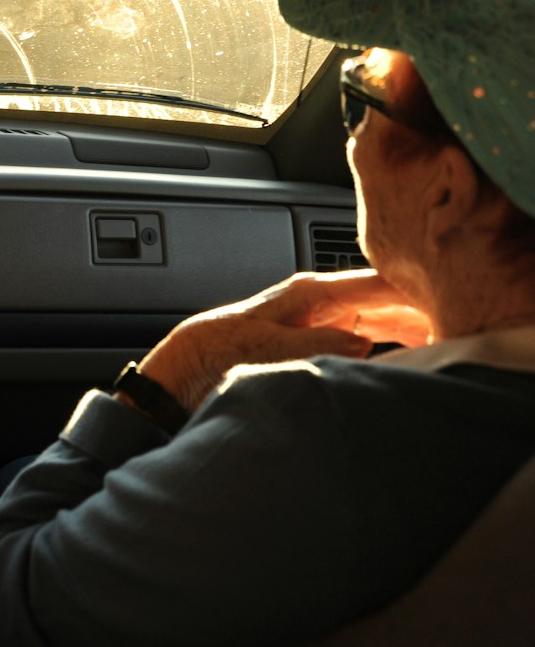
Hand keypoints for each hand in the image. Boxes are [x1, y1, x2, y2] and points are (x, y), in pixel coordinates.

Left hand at [137, 271, 433, 412]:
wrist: (191, 364)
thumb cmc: (222, 348)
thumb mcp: (270, 347)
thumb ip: (320, 342)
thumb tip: (365, 340)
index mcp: (312, 291)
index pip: (378, 282)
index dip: (417, 290)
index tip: (447, 302)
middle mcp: (322, 299)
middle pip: (387, 297)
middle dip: (421, 308)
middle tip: (454, 326)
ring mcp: (324, 316)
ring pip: (382, 314)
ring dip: (411, 325)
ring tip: (441, 340)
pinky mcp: (321, 335)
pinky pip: (368, 332)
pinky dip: (392, 340)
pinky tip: (411, 352)